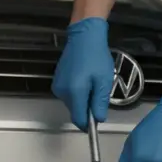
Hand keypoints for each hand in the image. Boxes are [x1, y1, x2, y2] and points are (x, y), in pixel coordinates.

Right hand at [51, 17, 113, 131]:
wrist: (83, 37)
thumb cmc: (96, 57)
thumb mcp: (103, 81)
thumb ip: (99, 103)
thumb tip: (98, 119)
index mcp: (75, 92)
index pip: (79, 119)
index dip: (88, 125)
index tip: (96, 124)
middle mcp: (63, 92)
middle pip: (75, 111)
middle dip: (86, 109)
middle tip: (98, 94)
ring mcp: (58, 86)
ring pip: (72, 103)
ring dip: (82, 100)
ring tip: (91, 83)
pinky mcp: (57, 80)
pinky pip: (68, 94)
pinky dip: (77, 92)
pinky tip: (84, 79)